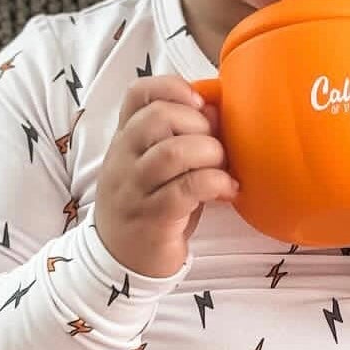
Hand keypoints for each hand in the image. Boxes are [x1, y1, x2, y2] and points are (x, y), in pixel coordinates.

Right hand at [94, 76, 237, 277]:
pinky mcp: (152, 218)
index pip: (137, 94)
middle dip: (199, 125)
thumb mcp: (160, 166)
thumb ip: (182, 135)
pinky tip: (229, 190)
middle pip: (158, 117)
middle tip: (216, 146)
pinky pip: (187, 188)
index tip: (199, 103)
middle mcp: (124, 159)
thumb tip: (216, 108)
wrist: (120, 262)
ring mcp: (134, 189)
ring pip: (173, 152)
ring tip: (222, 168)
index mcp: (125, 139)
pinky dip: (216, 183)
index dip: (172, 87)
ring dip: (210, 154)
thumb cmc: (151, 206)